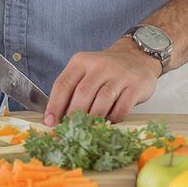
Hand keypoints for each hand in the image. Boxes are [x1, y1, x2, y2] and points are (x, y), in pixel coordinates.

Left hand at [44, 38, 160, 125]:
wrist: (137, 56)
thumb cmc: (106, 69)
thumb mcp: (86, 71)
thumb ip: (73, 90)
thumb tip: (58, 118)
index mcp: (81, 61)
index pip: (63, 84)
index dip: (55, 105)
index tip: (50, 122)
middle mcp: (99, 65)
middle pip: (83, 93)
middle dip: (74, 115)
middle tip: (70, 130)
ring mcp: (119, 74)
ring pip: (102, 99)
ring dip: (94, 118)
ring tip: (88, 129)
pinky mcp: (135, 85)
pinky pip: (122, 107)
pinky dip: (113, 118)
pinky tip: (108, 123)